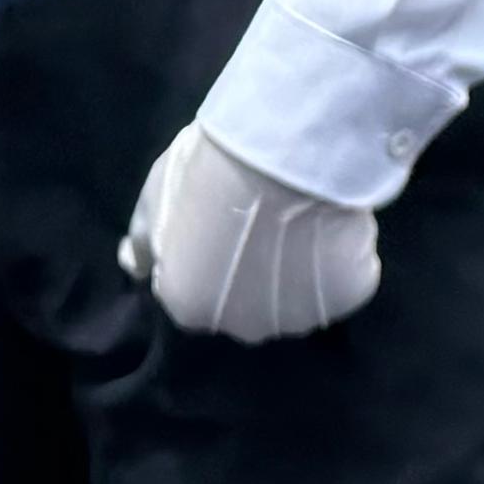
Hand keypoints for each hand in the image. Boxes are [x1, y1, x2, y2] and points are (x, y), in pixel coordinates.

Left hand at [123, 121, 378, 340]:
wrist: (282, 155)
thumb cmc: (208, 173)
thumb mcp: (154, 198)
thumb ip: (144, 241)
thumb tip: (134, 266)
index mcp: (190, 307)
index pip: (194, 291)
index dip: (208, 255)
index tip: (221, 223)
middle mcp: (243, 328)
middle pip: (247, 302)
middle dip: (253, 272)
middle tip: (263, 221)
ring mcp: (301, 318)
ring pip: (298, 295)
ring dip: (298, 269)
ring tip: (302, 216)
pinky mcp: (348, 297)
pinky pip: (343, 281)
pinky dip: (342, 259)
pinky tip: (334, 223)